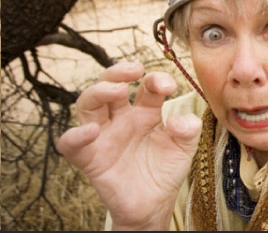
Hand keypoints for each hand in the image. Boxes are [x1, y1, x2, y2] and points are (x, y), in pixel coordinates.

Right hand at [56, 61, 201, 229]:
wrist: (154, 205)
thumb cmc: (165, 171)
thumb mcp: (184, 148)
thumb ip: (189, 129)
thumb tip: (178, 119)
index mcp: (146, 111)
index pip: (146, 85)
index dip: (155, 79)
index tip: (169, 86)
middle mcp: (122, 118)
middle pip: (110, 85)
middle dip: (119, 72)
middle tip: (135, 70)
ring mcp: (104, 135)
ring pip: (88, 104)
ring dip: (99, 92)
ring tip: (117, 90)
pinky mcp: (90, 158)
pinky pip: (70, 144)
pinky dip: (75, 135)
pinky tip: (91, 131)